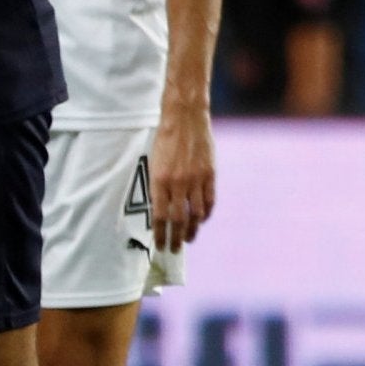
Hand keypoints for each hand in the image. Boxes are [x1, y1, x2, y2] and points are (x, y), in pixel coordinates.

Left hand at [147, 108, 216, 251]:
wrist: (184, 116)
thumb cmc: (165, 138)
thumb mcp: (154, 162)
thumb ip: (158, 186)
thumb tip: (161, 210)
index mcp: (159, 180)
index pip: (160, 216)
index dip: (160, 234)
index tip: (160, 245)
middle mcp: (177, 182)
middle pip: (178, 219)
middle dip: (175, 238)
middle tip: (174, 249)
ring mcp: (195, 179)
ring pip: (196, 214)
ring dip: (192, 230)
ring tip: (188, 238)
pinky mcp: (210, 174)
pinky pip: (209, 201)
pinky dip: (206, 214)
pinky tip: (201, 219)